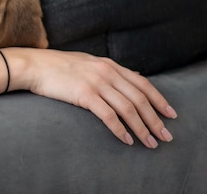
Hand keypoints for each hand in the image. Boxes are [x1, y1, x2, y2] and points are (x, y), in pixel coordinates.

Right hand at [20, 49, 177, 148]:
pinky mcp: (85, 95)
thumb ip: (111, 70)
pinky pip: (108, 115)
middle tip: (166, 136)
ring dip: (142, 128)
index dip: (159, 100)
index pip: (142, 84)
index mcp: (110, 65)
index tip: (171, 115)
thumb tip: (135, 76)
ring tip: (151, 143)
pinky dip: (120, 129)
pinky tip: (127, 140)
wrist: (35, 65)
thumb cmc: (58, 66)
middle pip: (139, 98)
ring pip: (128, 109)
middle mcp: (107, 72)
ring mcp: (96, 83)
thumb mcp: (89, 62)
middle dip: (156, 119)